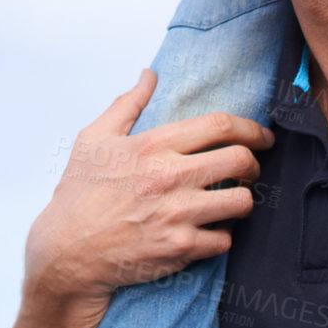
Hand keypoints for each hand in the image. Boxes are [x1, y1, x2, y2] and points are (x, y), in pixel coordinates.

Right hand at [24, 70, 272, 310]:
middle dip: (254, 163)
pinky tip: (208, 229)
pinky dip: (221, 235)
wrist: (67, 252)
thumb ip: (127, 103)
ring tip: (231, 199)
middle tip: (249, 168)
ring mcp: (178, 215)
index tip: (260, 135)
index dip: (250, 128)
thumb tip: (149, 75)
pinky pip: (225, 240)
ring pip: (242, 202)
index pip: (220, 125)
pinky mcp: (181, 249)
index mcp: (152, 146)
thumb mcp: (94, 138)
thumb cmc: (78, 193)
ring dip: (242, 200)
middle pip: (241, 160)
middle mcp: (170, 177)